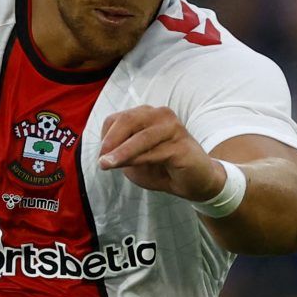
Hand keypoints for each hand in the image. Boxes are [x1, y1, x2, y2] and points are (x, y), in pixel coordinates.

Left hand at [96, 106, 223, 203]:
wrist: (195, 181)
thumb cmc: (163, 168)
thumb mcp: (135, 161)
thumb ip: (120, 153)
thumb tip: (104, 153)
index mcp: (147, 115)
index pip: (119, 118)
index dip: (106, 136)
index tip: (100, 155)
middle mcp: (161, 115)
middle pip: (128, 120)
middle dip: (111, 140)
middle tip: (101, 160)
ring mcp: (173, 128)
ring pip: (141, 137)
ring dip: (122, 152)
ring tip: (107, 165)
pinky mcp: (182, 146)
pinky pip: (156, 152)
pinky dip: (139, 159)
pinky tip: (129, 168)